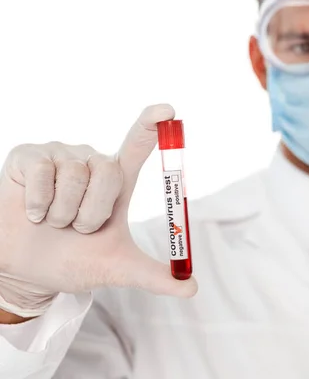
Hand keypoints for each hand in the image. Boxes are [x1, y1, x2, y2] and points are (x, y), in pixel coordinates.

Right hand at [0, 104, 196, 318]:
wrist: (26, 271)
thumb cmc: (73, 260)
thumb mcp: (117, 269)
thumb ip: (154, 276)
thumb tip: (192, 289)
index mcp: (117, 181)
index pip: (138, 144)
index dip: (151, 125)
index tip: (169, 111)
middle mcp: (91, 161)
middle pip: (108, 170)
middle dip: (92, 213)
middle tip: (77, 228)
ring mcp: (59, 156)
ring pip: (74, 175)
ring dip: (63, 212)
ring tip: (54, 221)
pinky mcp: (28, 156)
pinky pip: (42, 172)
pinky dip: (38, 203)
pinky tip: (33, 212)